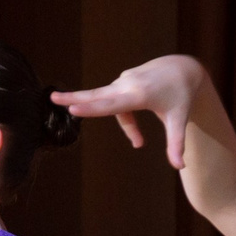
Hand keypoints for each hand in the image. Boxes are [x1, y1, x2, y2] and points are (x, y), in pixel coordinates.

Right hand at [51, 54, 206, 168]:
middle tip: (52, 98)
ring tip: (139, 142)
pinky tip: (140, 129)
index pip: (110, 104)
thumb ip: (176, 144)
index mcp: (139, 94)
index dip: (91, 108)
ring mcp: (123, 80)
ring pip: (111, 106)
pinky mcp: (123, 80)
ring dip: (125, 126)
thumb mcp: (179, 120)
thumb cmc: (182, 95)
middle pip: (97, 95)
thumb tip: (181, 167)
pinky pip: (118, 104)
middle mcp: (127, 85)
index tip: (72, 109)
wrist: (183, 68)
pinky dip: (127, 119)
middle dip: (74, 99)